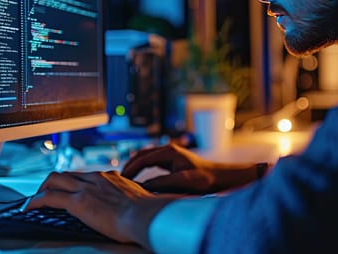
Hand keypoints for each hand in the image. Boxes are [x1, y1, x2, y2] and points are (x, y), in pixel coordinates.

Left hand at [24, 170, 176, 247]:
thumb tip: (131, 206)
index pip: (86, 175)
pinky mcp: (78, 201)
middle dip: (53, 182)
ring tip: (35, 199)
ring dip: (42, 188)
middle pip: (67, 173)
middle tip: (46, 192)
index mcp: (110, 177)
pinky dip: (35, 201)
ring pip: (55, 179)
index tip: (70, 188)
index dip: (74, 181)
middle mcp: (96, 178)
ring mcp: (86, 188)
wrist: (144, 215)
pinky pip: (49, 197)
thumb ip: (128, 198)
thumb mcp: (137, 199)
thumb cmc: (145, 212)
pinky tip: (29, 208)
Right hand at [121, 143, 260, 193]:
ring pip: (145, 158)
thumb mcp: (184, 181)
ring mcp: (169, 154)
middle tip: (117, 180)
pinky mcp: (172, 161)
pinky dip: (142, 169)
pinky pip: (151, 163)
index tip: (120, 181)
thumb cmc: (205, 180)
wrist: (220, 177)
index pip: (142, 159)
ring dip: (134, 167)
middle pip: (140, 155)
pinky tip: (138, 180)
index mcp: (168, 152)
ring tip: (124, 180)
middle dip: (128, 166)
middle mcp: (167, 150)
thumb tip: (143, 186)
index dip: (130, 170)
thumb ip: (163, 182)